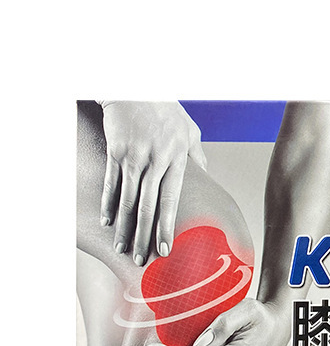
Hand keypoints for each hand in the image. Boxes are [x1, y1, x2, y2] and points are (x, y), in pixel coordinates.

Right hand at [99, 101, 207, 264]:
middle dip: (144, 236)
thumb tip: (206, 176)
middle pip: (149, 206)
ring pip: (129, 198)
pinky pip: (111, 182)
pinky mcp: (116, 150)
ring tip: (122, 247)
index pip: (172, 201)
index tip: (164, 250)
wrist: (135, 85)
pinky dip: (109, 204)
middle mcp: (156, 160)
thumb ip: (196, 156)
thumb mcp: (189, 130)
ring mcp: (134, 155)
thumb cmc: (165, 109)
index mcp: (177, 159)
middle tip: (140, 260)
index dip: (167, 227)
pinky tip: (108, 222)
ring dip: (124, 227)